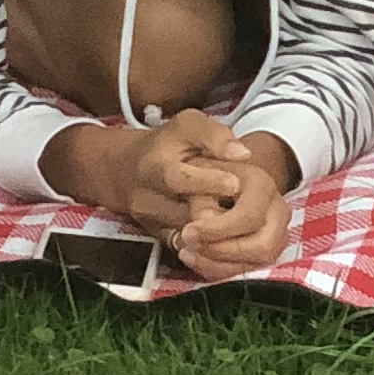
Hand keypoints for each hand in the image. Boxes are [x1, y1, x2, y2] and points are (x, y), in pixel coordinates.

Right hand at [40, 106, 253, 242]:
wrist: (127, 171)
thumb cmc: (167, 144)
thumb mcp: (187, 125)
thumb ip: (214, 135)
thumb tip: (242, 154)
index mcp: (155, 165)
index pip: (179, 177)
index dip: (208, 181)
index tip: (235, 183)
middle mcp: (147, 198)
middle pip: (184, 213)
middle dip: (216, 213)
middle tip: (246, 210)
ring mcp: (151, 223)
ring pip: (187, 236)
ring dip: (217, 232)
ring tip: (244, 224)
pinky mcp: (158, 239)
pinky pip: (186, 250)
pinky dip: (209, 247)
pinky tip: (230, 239)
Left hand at [167, 130, 293, 281]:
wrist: (196, 168)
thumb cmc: (191, 153)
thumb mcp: (192, 130)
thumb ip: (214, 137)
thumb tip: (243, 153)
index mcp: (262, 183)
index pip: (248, 217)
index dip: (216, 229)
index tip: (188, 230)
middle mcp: (276, 210)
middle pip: (261, 247)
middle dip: (221, 251)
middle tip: (187, 243)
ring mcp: (274, 233)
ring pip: (256, 264)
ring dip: (218, 264)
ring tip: (187, 251)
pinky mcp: (263, 253)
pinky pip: (247, 272)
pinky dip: (219, 271)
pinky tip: (195, 258)